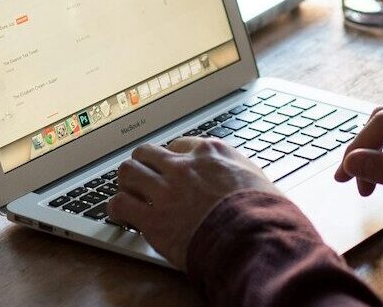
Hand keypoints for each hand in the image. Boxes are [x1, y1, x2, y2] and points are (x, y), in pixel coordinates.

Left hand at [108, 137, 280, 266]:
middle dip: (144, 164)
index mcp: (211, 153)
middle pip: (147, 153)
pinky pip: (120, 204)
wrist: (254, 238)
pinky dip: (117, 209)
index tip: (172, 168)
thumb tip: (242, 180)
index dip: (173, 158)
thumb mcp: (258, 179)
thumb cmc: (264, 213)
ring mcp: (165, 191)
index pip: (179, 145)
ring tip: (129, 193)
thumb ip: (240, 174)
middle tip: (145, 178)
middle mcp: (183, 166)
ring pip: (128, 172)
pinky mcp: (152, 219)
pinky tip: (121, 215)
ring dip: (127, 183)